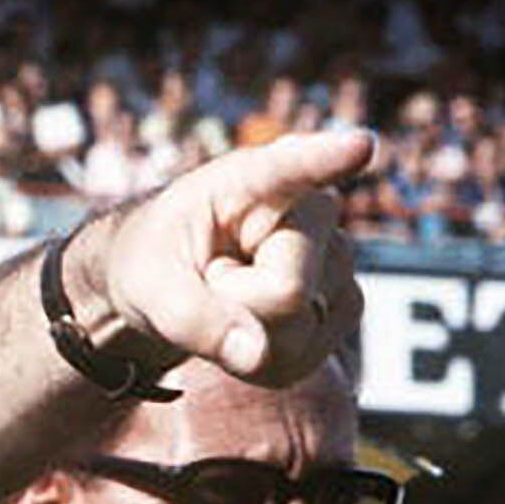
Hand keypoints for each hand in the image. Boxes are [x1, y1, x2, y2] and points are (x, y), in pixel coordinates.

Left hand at [99, 130, 372, 385]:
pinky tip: (253, 326)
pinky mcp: (345, 304)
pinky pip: (306, 356)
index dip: (328, 158)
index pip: (295, 167)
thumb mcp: (147, 286)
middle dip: (235, 307)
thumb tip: (256, 357)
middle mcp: (311, 210)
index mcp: (252, 179)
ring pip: (299, 331)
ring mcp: (337, 259)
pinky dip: (267, 358)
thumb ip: (192, 316)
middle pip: (287, 292)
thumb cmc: (156, 263)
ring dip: (250, 335)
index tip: (358, 145)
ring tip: (231, 297)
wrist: (171, 283)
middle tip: (209, 281)